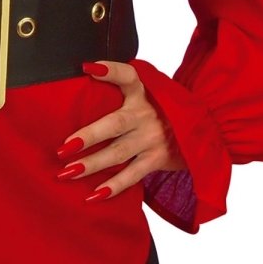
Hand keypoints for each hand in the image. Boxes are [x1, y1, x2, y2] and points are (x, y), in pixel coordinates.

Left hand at [56, 61, 185, 201]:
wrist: (199, 129)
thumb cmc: (159, 109)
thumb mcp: (147, 93)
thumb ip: (120, 89)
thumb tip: (83, 82)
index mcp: (142, 92)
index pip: (126, 76)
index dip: (110, 71)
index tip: (88, 69)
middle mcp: (146, 113)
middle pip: (114, 124)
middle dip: (88, 137)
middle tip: (63, 148)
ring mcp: (152, 138)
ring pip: (118, 153)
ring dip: (92, 164)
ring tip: (67, 172)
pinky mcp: (157, 159)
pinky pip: (132, 175)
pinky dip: (113, 186)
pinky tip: (93, 194)